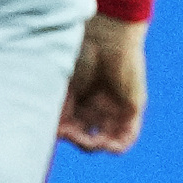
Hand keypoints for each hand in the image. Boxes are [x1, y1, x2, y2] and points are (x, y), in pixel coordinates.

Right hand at [59, 15, 147, 153]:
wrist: (104, 37)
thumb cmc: (77, 53)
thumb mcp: (59, 83)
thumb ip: (56, 108)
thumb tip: (51, 133)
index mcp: (75, 99)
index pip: (68, 127)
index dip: (61, 133)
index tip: (56, 130)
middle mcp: (93, 106)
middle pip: (84, 136)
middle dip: (76, 139)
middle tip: (70, 133)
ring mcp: (113, 109)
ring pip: (104, 140)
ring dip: (94, 145)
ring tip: (90, 139)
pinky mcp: (131, 109)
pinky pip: (127, 137)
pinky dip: (116, 146)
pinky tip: (105, 143)